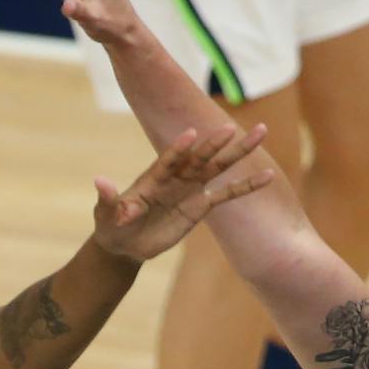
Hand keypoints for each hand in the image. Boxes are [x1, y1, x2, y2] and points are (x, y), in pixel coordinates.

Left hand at [90, 123, 274, 261]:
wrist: (126, 241)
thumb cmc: (112, 225)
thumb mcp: (106, 215)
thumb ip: (108, 199)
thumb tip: (100, 181)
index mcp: (153, 177)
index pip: (168, 160)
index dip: (178, 148)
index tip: (191, 134)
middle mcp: (176, 177)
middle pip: (199, 156)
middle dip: (216, 143)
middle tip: (233, 127)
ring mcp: (190, 188)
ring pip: (219, 167)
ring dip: (239, 152)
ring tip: (261, 132)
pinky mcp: (201, 204)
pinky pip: (228, 194)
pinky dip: (246, 186)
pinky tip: (268, 176)